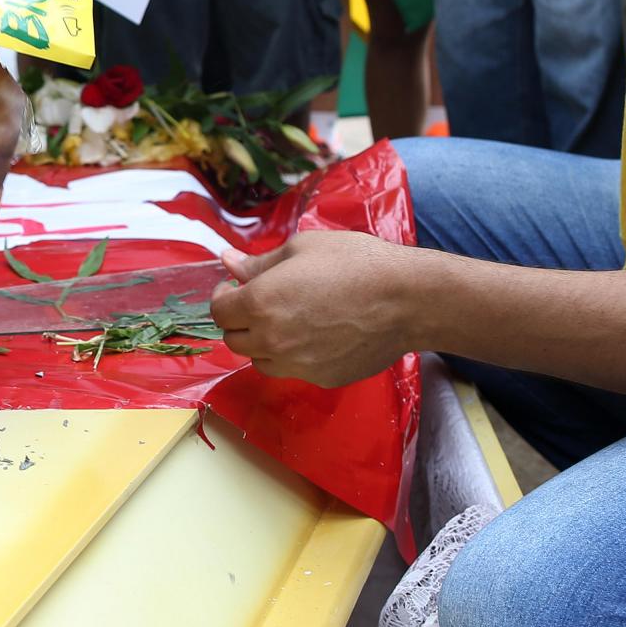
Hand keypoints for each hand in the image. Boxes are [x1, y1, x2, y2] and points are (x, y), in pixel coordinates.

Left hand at [210, 232, 417, 385]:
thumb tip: (228, 263)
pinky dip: (293, 356)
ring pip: (259, 361)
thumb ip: (258, 263)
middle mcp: (272, 340)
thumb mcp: (301, 248)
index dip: (224, 297)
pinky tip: (317, 335)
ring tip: (288, 320)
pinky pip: (292, 370)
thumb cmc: (354, 262)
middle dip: (240, 321)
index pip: (219, 311)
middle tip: (261, 302)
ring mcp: (296, 364)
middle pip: (234, 340)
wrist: (406, 299)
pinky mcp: (321, 378)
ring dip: (262, 343)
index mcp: (260, 302)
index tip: (236, 286)